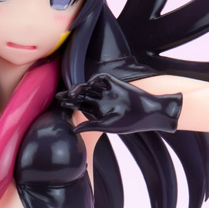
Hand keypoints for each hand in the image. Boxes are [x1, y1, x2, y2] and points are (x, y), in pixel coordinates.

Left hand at [56, 73, 181, 133]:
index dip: (70, 104)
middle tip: (60, 96)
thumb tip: (74, 129)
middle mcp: (100, 100)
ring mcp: (106, 91)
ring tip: (73, 93)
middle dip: (70, 95)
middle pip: (81, 94)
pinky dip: (95, 79)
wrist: (148, 113)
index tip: (61, 103)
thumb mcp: (107, 126)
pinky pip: (101, 78)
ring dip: (80, 87)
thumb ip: (91, 126)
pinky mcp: (115, 83)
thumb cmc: (129, 122)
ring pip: (88, 86)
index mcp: (97, 111)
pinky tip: (90, 84)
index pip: (79, 105)